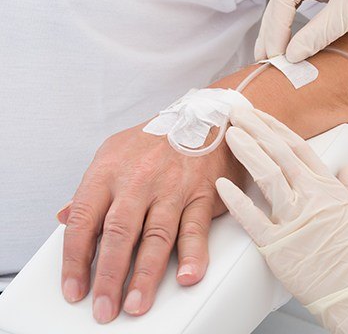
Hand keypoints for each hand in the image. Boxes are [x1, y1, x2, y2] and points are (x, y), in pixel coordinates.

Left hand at [57, 122, 243, 322]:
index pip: (83, 221)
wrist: (204, 117)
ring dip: (145, 274)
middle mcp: (138, 180)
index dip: (75, 259)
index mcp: (109, 171)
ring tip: (136, 303)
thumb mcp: (113, 154)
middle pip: (117, 234)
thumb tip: (65, 218)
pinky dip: (192, 254)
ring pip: (155, 236)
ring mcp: (172, 187)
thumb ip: (90, 189)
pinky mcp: (201, 193)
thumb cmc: (157, 140)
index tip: (74, 288)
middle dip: (108, 276)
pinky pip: (195, 227)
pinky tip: (185, 276)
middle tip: (103, 308)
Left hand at [216, 108, 347, 332]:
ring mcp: (294, 220)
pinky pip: (252, 218)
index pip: (298, 147)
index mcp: (329, 188)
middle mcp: (311, 197)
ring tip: (229, 135)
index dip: (276, 128)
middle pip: (278, 153)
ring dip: (246, 151)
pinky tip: (221, 185)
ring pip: (266, 175)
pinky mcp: (278, 246)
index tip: (261, 117)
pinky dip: (236, 200)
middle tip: (237, 112)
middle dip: (256, 128)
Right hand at [255, 0, 347, 62]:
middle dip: (273, 33)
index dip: (275, 29)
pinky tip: (292, 48)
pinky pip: (307, 13)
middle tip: (264, 62)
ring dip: (282, 34)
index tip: (272, 56)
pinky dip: (299, 31)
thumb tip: (289, 57)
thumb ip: (316, 34)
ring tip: (272, 59)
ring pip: (292, 9)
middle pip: (282, 3)